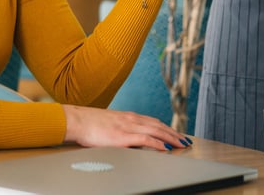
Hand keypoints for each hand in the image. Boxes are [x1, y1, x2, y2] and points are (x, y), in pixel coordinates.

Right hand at [62, 104, 191, 150]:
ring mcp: (128, 127)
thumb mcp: (108, 123)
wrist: (77, 120)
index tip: (176, 133)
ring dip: (171, 137)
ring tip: (182, 144)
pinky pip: (146, 140)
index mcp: (127, 116)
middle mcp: (131, 119)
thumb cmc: (88, 124)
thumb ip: (120, 128)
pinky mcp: (124, 137)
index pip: (153, 121)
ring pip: (156, 131)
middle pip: (159, 125)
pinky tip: (166, 148)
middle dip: (174, 133)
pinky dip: (159, 143)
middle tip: (186, 140)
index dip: (167, 127)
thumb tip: (127, 137)